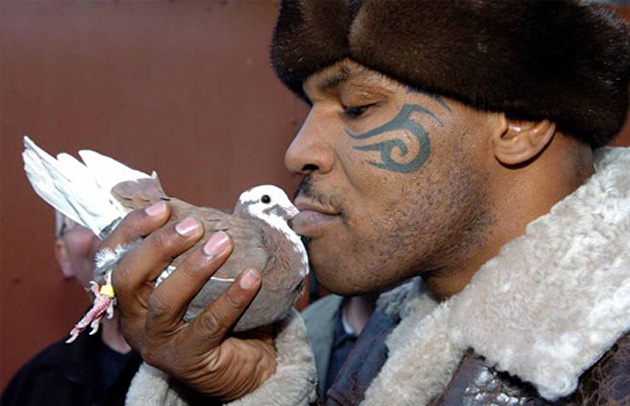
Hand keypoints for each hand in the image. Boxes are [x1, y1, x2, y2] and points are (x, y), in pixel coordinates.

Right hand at [107, 201, 276, 399]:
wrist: (242, 363)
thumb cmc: (213, 311)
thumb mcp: (195, 279)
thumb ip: (189, 251)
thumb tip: (202, 209)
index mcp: (130, 295)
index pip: (113, 257)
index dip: (132, 229)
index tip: (162, 207)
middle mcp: (135, 320)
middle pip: (129, 279)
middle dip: (159, 246)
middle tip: (195, 226)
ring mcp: (158, 342)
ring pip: (165, 302)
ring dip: (194, 268)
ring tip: (223, 244)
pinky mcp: (187, 360)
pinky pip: (209, 324)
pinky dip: (231, 298)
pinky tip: (251, 277)